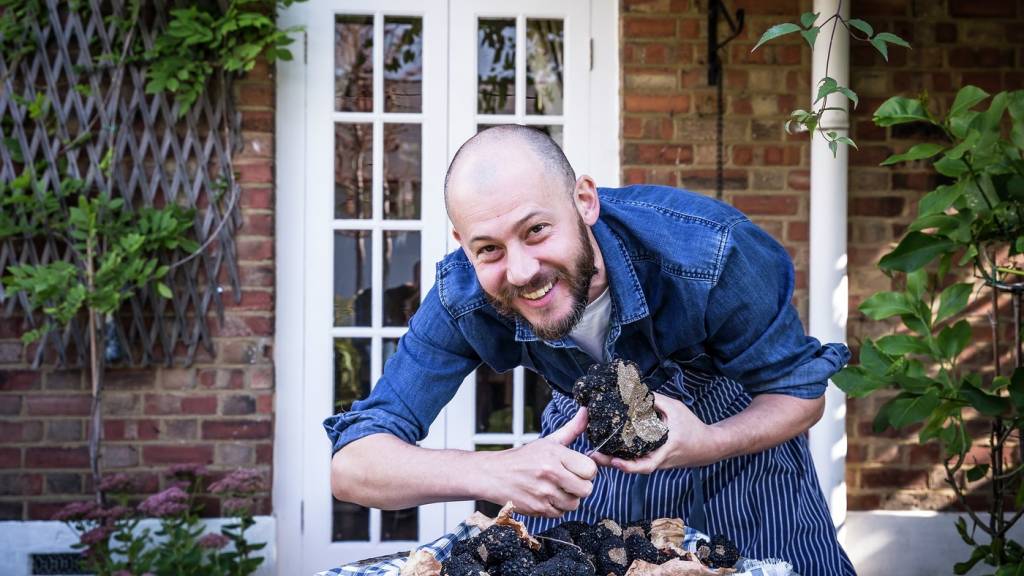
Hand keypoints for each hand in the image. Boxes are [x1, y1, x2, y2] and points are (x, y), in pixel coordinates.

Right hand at [477, 407, 597, 517]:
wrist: (493, 474)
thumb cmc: (523, 458)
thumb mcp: (547, 441)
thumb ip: (571, 429)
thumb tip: (586, 412)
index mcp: (555, 454)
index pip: (590, 469)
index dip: (587, 470)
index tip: (578, 469)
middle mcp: (550, 473)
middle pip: (586, 489)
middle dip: (580, 486)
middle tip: (569, 481)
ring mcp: (543, 493)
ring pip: (574, 504)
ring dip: (568, 499)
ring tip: (556, 489)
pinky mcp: (537, 508)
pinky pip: (560, 513)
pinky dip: (556, 508)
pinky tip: (546, 497)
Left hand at [589, 393, 723, 473]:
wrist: (709, 446)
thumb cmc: (692, 427)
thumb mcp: (675, 409)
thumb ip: (655, 401)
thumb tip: (633, 392)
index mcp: (664, 451)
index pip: (645, 465)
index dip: (628, 466)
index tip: (614, 461)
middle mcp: (658, 461)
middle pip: (632, 468)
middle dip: (612, 463)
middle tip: (593, 454)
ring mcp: (656, 463)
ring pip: (633, 465)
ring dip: (614, 460)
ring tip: (595, 452)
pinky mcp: (655, 461)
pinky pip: (637, 461)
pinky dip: (624, 457)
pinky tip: (609, 449)